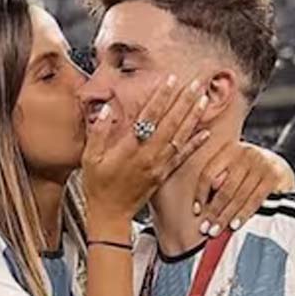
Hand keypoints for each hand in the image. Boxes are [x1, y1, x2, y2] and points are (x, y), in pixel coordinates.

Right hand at [81, 74, 210, 235]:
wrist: (110, 215)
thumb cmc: (98, 186)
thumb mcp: (89, 158)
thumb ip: (98, 132)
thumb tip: (106, 110)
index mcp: (129, 148)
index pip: (148, 116)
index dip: (160, 97)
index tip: (169, 80)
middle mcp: (148, 155)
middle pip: (170, 123)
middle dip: (184, 101)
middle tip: (196, 83)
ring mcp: (158, 165)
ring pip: (179, 136)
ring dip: (192, 117)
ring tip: (203, 99)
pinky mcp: (163, 174)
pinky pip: (182, 156)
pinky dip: (195, 144)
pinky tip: (205, 133)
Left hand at [194, 143, 294, 234]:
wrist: (280, 168)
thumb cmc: (248, 174)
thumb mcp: (232, 171)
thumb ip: (218, 181)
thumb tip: (203, 203)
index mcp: (230, 150)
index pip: (209, 174)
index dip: (200, 194)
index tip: (196, 211)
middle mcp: (246, 153)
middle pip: (224, 188)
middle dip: (213, 211)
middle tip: (205, 229)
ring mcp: (261, 164)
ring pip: (239, 196)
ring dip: (226, 216)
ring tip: (216, 231)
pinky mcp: (274, 176)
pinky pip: (255, 200)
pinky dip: (243, 214)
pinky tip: (235, 225)